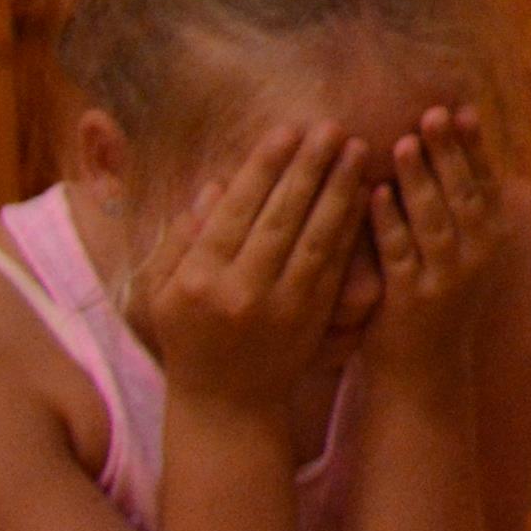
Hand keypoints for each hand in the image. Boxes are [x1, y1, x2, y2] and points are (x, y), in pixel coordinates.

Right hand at [144, 128, 372, 426]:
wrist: (226, 403)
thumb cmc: (189, 336)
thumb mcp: (165, 291)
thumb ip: (183, 240)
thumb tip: (214, 186)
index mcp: (197, 279)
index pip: (235, 211)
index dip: (263, 168)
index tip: (286, 129)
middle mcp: (240, 290)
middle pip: (280, 217)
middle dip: (309, 167)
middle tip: (333, 126)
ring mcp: (281, 306)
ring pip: (315, 236)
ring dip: (340, 189)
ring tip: (359, 149)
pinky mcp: (313, 317)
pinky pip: (336, 263)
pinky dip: (351, 226)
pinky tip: (366, 193)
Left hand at [361, 107, 509, 385]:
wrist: (424, 373)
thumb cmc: (436, 302)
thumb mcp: (463, 255)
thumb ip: (460, 210)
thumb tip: (448, 148)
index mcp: (493, 239)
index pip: (487, 182)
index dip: (475, 146)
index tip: (461, 109)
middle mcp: (478, 256)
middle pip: (464, 194)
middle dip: (450, 152)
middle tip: (432, 113)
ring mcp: (446, 279)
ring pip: (435, 220)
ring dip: (420, 180)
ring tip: (403, 143)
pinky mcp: (411, 300)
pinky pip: (400, 253)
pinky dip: (388, 221)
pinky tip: (373, 194)